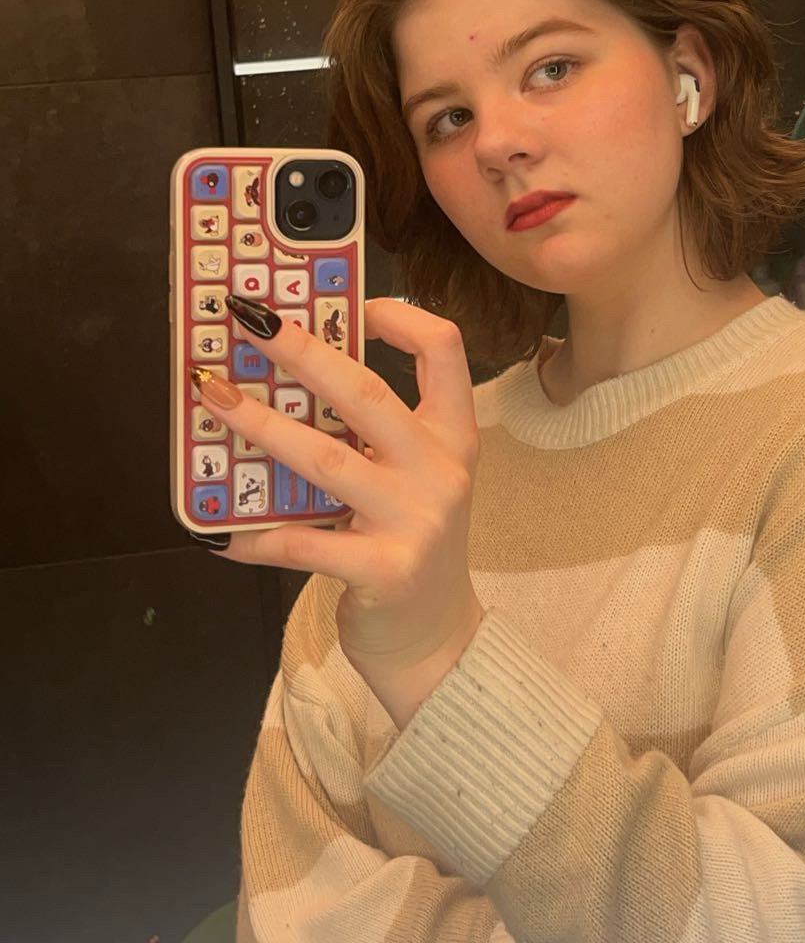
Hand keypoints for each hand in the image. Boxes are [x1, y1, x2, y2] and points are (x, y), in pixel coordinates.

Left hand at [191, 299, 481, 707]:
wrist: (436, 639)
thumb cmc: (410, 546)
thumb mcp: (411, 480)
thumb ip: (373, 436)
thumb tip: (288, 384)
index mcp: (452, 437)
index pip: (445, 350)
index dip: (400, 316)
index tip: (352, 303)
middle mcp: (440, 471)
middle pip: (368, 392)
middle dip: (303, 350)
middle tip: (249, 321)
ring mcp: (414, 520)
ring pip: (326, 459)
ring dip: (262, 426)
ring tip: (214, 401)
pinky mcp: (384, 569)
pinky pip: (302, 543)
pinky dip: (254, 536)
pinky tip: (218, 533)